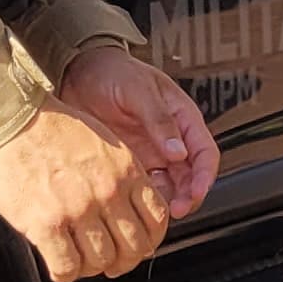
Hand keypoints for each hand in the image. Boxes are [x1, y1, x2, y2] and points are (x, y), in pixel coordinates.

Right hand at [0, 100, 168, 281]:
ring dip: (92, 268)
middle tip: (110, 263)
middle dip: (124, 262)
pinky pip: (67, 266)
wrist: (6, 113)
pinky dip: (66, 273)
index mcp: (126, 170)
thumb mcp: (101, 140)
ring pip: (102, 261)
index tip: (137, 244)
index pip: (157, 219)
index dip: (149, 239)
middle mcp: (108, 192)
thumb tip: (126, 203)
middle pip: (134, 248)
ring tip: (80, 262)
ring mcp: (78, 209)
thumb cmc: (47, 123)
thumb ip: (119, 172)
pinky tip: (59, 266)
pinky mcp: (45, 223)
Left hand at [59, 45, 220, 218]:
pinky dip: (144, 197)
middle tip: (177, 210)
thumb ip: (159, 120)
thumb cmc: (113, 70)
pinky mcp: (130, 162)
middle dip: (188, 195)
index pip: (205, 152)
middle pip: (190, 176)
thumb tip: (178, 152)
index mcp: (182, 118)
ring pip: (169, 186)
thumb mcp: (138, 89)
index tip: (196, 192)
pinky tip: (137, 202)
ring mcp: (151, 153)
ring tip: (157, 211)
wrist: (77, 71)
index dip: (205, 175)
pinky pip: (143, 186)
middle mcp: (171, 139)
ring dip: (167, 200)